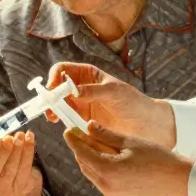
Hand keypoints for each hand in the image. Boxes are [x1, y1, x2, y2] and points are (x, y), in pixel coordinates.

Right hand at [0, 131, 40, 195]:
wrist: (18, 178)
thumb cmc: (0, 161)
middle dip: (3, 151)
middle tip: (9, 139)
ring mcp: (4, 188)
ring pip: (10, 168)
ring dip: (17, 149)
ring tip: (20, 136)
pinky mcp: (19, 187)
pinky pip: (24, 168)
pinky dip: (28, 152)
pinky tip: (29, 139)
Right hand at [47, 63, 176, 146]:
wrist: (146, 124)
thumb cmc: (133, 102)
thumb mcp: (114, 92)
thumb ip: (93, 91)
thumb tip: (73, 90)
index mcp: (88, 74)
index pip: (63, 70)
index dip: (54, 76)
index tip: (53, 87)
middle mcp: (81, 88)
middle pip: (57, 87)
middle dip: (50, 95)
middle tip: (49, 106)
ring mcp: (81, 105)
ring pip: (59, 104)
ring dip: (52, 109)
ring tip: (53, 117)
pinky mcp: (83, 121)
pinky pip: (66, 119)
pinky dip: (61, 121)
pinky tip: (64, 125)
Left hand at [62, 122, 193, 195]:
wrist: (174, 178)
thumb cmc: (155, 157)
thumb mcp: (128, 141)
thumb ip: (105, 135)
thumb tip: (88, 127)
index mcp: (106, 170)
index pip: (82, 152)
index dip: (74, 139)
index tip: (68, 129)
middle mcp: (105, 185)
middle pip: (83, 162)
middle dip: (81, 147)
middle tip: (80, 132)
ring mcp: (109, 193)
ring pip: (90, 171)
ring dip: (89, 157)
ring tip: (93, 141)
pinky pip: (99, 179)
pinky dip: (98, 167)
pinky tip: (104, 155)